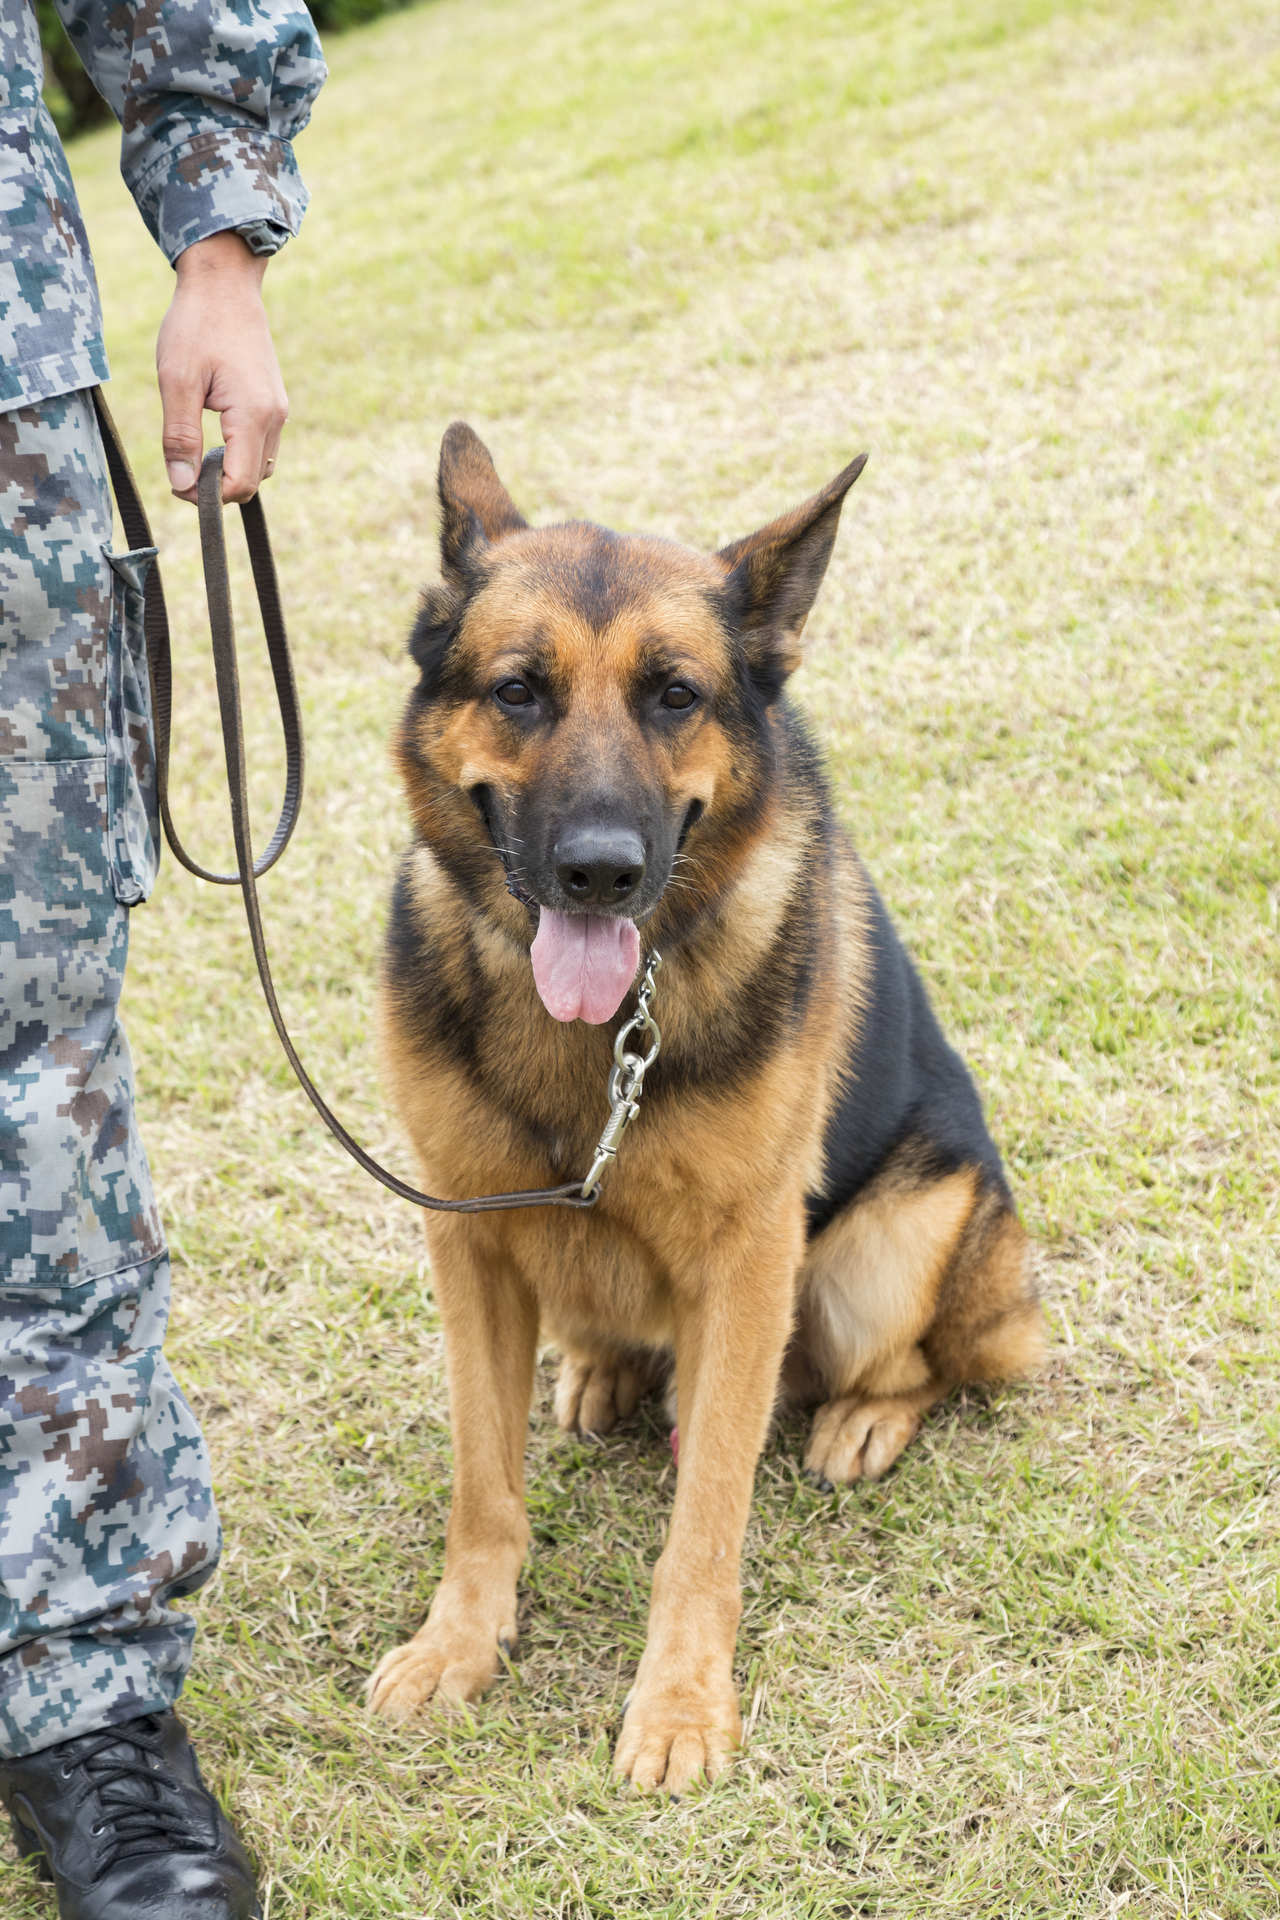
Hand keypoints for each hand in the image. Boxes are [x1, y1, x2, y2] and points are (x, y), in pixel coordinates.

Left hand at [156, 231, 287, 504]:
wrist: (224, 283)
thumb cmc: (197, 325)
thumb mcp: (176, 381)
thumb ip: (180, 437)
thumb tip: (182, 485)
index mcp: (253, 414)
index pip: (239, 485)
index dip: (207, 496)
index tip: (176, 484)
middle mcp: (274, 418)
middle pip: (252, 482)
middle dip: (218, 488)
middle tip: (181, 468)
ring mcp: (278, 411)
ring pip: (259, 467)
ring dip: (228, 471)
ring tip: (195, 449)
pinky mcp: (273, 403)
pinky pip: (260, 446)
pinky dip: (237, 453)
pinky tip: (211, 433)